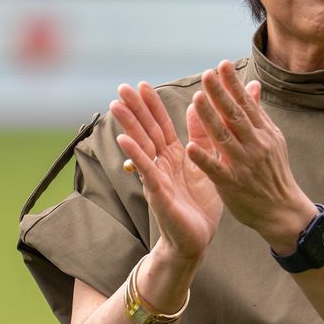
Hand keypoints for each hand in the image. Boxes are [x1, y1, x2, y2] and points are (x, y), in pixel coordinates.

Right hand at [111, 81, 222, 260]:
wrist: (198, 239)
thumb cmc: (200, 204)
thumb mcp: (206, 164)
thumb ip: (203, 136)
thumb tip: (198, 107)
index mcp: (174, 156)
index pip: (161, 125)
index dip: (152, 106)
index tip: (143, 84)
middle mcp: (161, 163)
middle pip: (147, 131)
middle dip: (135, 109)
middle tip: (122, 86)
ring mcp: (157, 177)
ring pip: (142, 147)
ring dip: (129, 125)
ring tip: (116, 105)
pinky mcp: (158, 193)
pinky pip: (146, 171)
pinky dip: (135, 154)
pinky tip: (124, 140)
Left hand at [185, 60, 314, 249]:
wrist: (283, 210)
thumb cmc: (273, 172)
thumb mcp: (272, 140)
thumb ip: (258, 113)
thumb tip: (253, 85)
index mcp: (264, 133)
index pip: (246, 104)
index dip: (233, 84)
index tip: (221, 65)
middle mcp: (256, 145)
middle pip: (235, 116)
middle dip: (220, 94)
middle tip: (207, 74)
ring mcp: (244, 165)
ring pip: (224, 138)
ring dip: (210, 118)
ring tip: (198, 99)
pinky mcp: (233, 184)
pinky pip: (216, 170)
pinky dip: (204, 159)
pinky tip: (190, 147)